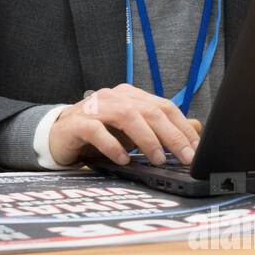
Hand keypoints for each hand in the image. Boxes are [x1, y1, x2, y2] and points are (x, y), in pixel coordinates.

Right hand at [49, 84, 201, 167]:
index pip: (164, 106)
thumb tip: (196, 130)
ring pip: (127, 116)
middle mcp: (115, 97)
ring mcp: (95, 108)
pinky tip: (123, 159)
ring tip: (158, 159)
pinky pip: (97, 131)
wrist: (59, 136)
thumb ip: (161, 129)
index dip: (182, 127)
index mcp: (131, 96)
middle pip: (150, 111)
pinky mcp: (77, 123)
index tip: (196, 149)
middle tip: (185, 157)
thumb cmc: (100, 134)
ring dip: (146, 139)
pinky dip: (113, 146)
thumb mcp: (134, 133)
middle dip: (171, 135)